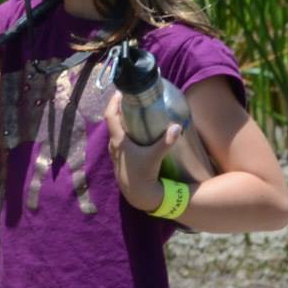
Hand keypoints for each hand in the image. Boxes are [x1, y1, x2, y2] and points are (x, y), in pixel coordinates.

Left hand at [103, 91, 175, 212]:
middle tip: (129, 100)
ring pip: (115, 131)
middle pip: (112, 122)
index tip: (119, 93)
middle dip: (118, 109)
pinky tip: (135, 132)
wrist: (138, 195)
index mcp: (118, 141)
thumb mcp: (155, 157)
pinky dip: (124, 131)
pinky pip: (119, 139)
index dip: (112, 103)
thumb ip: (166, 142)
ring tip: (132, 112)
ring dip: (121, 121)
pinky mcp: (121, 158)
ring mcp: (116, 152)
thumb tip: (177, 127)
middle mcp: (114, 145)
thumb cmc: (143, 175)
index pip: (110, 116)